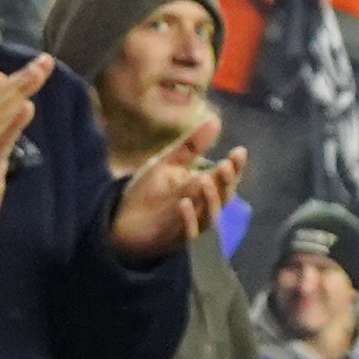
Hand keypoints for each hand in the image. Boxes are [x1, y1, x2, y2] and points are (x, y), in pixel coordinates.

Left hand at [113, 114, 244, 259]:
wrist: (120, 221)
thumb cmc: (148, 192)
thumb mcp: (168, 163)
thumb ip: (191, 146)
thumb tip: (216, 119)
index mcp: (203, 187)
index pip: (226, 177)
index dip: (235, 167)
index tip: (239, 152)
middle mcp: (201, 206)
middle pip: (223, 196)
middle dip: (226, 181)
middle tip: (225, 165)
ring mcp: (190, 224)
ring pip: (210, 215)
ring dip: (210, 199)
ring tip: (205, 180)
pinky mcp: (173, 239)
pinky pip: (187, 233)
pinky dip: (188, 220)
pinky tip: (183, 204)